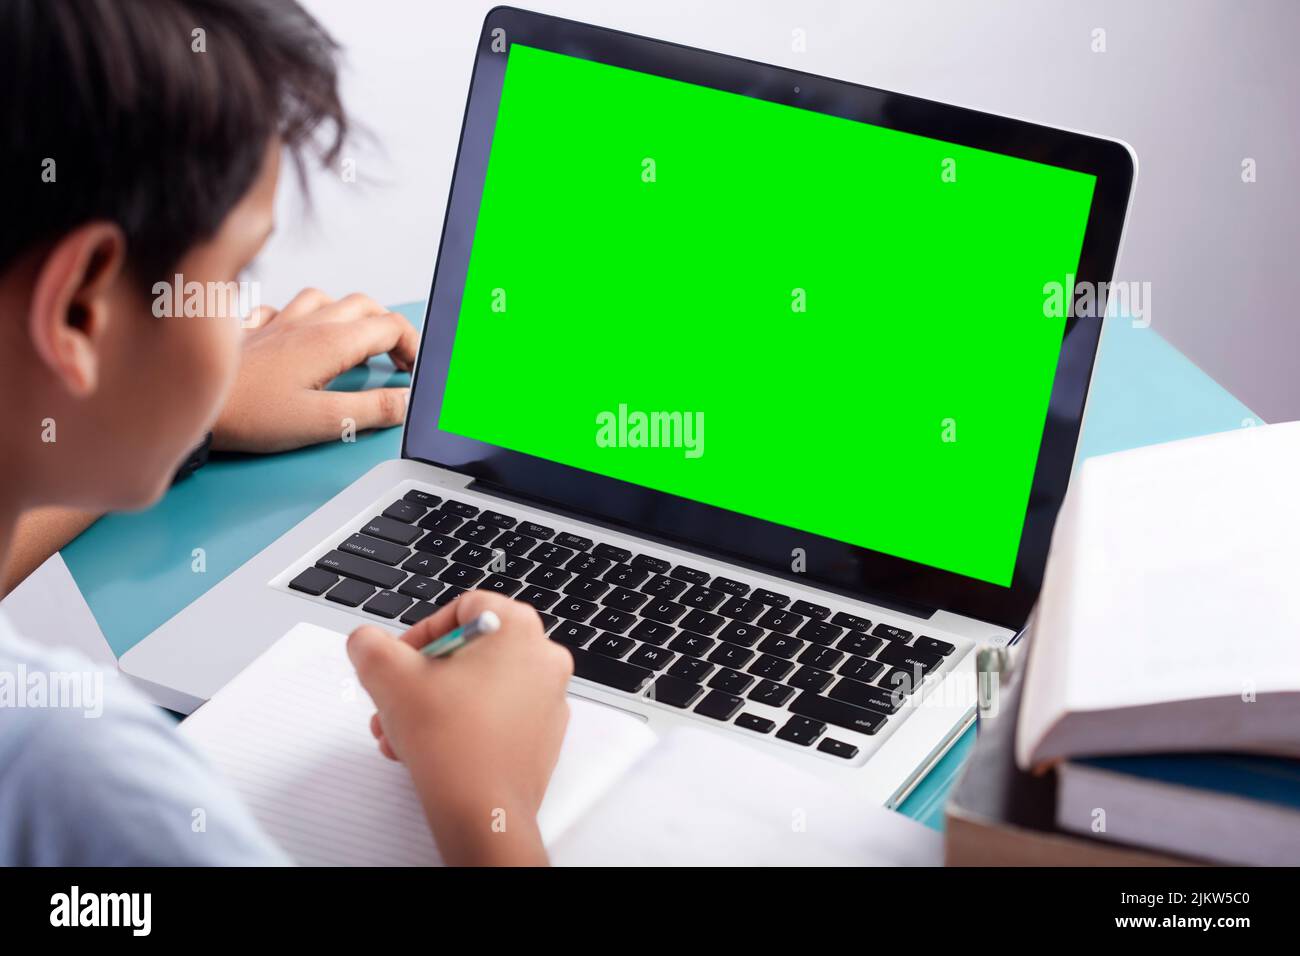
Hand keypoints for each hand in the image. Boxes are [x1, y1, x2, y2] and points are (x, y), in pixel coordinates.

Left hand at [212, 289, 418, 452]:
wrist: (191, 406)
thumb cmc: (250, 415)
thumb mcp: (325, 421)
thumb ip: (373, 409)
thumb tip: (408, 400)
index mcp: (331, 342)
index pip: (391, 327)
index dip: (413, 347)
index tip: (414, 372)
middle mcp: (306, 323)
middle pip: (364, 305)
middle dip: (388, 327)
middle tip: (395, 358)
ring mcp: (276, 322)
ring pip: (324, 299)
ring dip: (347, 315)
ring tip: (353, 341)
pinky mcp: (249, 331)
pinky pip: (279, 309)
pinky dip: (298, 319)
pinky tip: (294, 336)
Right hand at [347, 591, 573, 865]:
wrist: (482, 813)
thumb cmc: (452, 745)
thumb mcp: (390, 678)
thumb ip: (370, 646)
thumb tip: (366, 641)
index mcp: (519, 629)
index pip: (463, 608)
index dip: (421, 633)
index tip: (399, 660)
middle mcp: (543, 658)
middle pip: (467, 652)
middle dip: (420, 678)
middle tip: (394, 700)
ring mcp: (548, 698)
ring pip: (476, 687)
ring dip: (431, 705)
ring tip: (401, 732)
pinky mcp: (542, 734)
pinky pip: (494, 716)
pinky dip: (459, 725)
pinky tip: (427, 749)